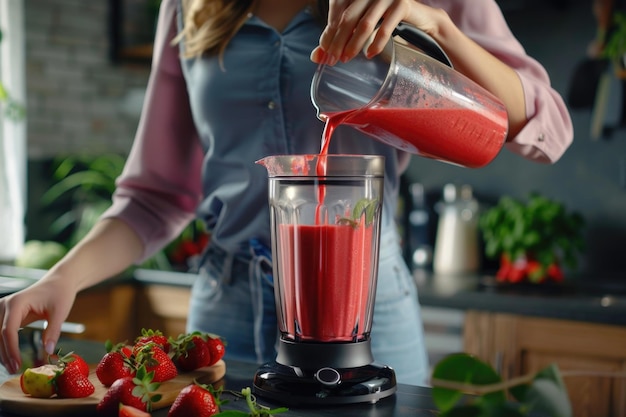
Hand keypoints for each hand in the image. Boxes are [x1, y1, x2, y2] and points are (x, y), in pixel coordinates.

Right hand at [0, 275, 76, 373]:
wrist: (59, 282)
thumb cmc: (60, 293)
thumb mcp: (60, 312)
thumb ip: (53, 331)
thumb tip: (48, 351)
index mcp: (16, 303)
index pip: (8, 331)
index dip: (11, 350)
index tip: (17, 365)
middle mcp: (5, 305)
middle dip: (5, 354)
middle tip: (14, 370)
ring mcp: (2, 309)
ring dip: (2, 351)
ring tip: (12, 367)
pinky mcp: (5, 314)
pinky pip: (0, 332)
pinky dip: (2, 345)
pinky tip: (8, 357)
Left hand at [311, 0, 431, 64]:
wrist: (420, 18)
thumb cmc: (385, 20)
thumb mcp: (359, 27)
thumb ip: (339, 38)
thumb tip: (316, 57)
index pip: (337, 10)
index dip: (329, 31)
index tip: (324, 51)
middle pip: (348, 17)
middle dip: (338, 41)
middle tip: (333, 59)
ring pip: (365, 23)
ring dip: (354, 44)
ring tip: (347, 59)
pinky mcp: (402, 4)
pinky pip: (386, 27)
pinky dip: (376, 43)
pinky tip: (369, 55)